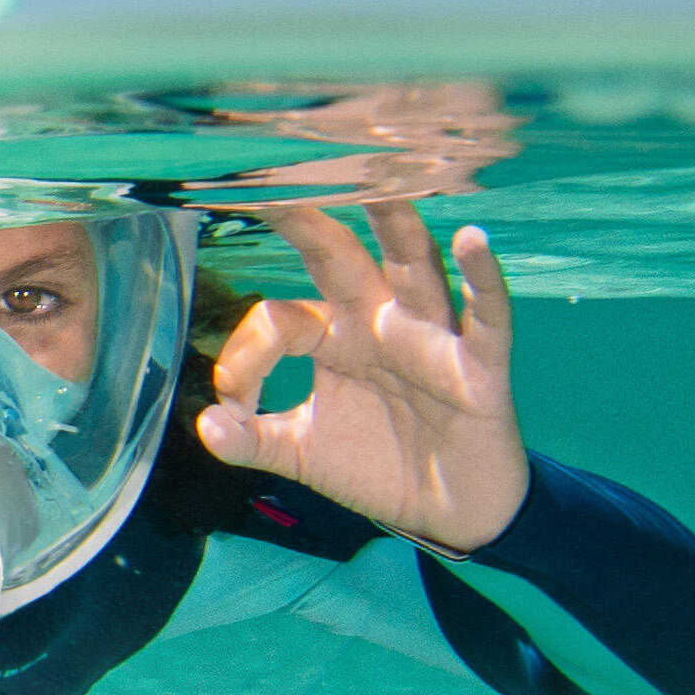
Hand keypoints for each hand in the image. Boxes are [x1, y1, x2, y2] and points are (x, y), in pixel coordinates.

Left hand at [191, 201, 530, 552]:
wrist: (451, 513)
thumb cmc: (381, 466)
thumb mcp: (304, 454)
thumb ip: (254, 439)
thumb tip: (207, 426)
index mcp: (335, 335)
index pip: (279, 318)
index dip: (247, 357)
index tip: (233, 405)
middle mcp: (379, 320)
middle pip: (339, 258)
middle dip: (308, 222)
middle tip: (274, 181)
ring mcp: (430, 336)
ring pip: (413, 266)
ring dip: (397, 224)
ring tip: (382, 184)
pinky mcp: (479, 365)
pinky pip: (486, 315)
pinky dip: (483, 278)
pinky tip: (474, 240)